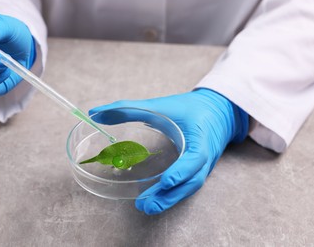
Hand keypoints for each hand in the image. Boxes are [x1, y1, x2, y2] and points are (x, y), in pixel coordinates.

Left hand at [89, 89, 248, 214]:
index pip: (195, 159)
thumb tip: (95, 113)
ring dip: (170, 200)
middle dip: (170, 195)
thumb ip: (128, 108)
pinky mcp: (199, 171)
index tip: (166, 181)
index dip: (181, 171)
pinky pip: (188, 186)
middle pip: (191, 182)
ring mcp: (204, 167)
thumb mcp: (161, 105)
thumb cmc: (189, 108)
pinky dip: (173, 195)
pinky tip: (157, 199)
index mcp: (201, 140)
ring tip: (147, 207)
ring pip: (189, 188)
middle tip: (145, 205)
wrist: (218, 112)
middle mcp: (206, 158)